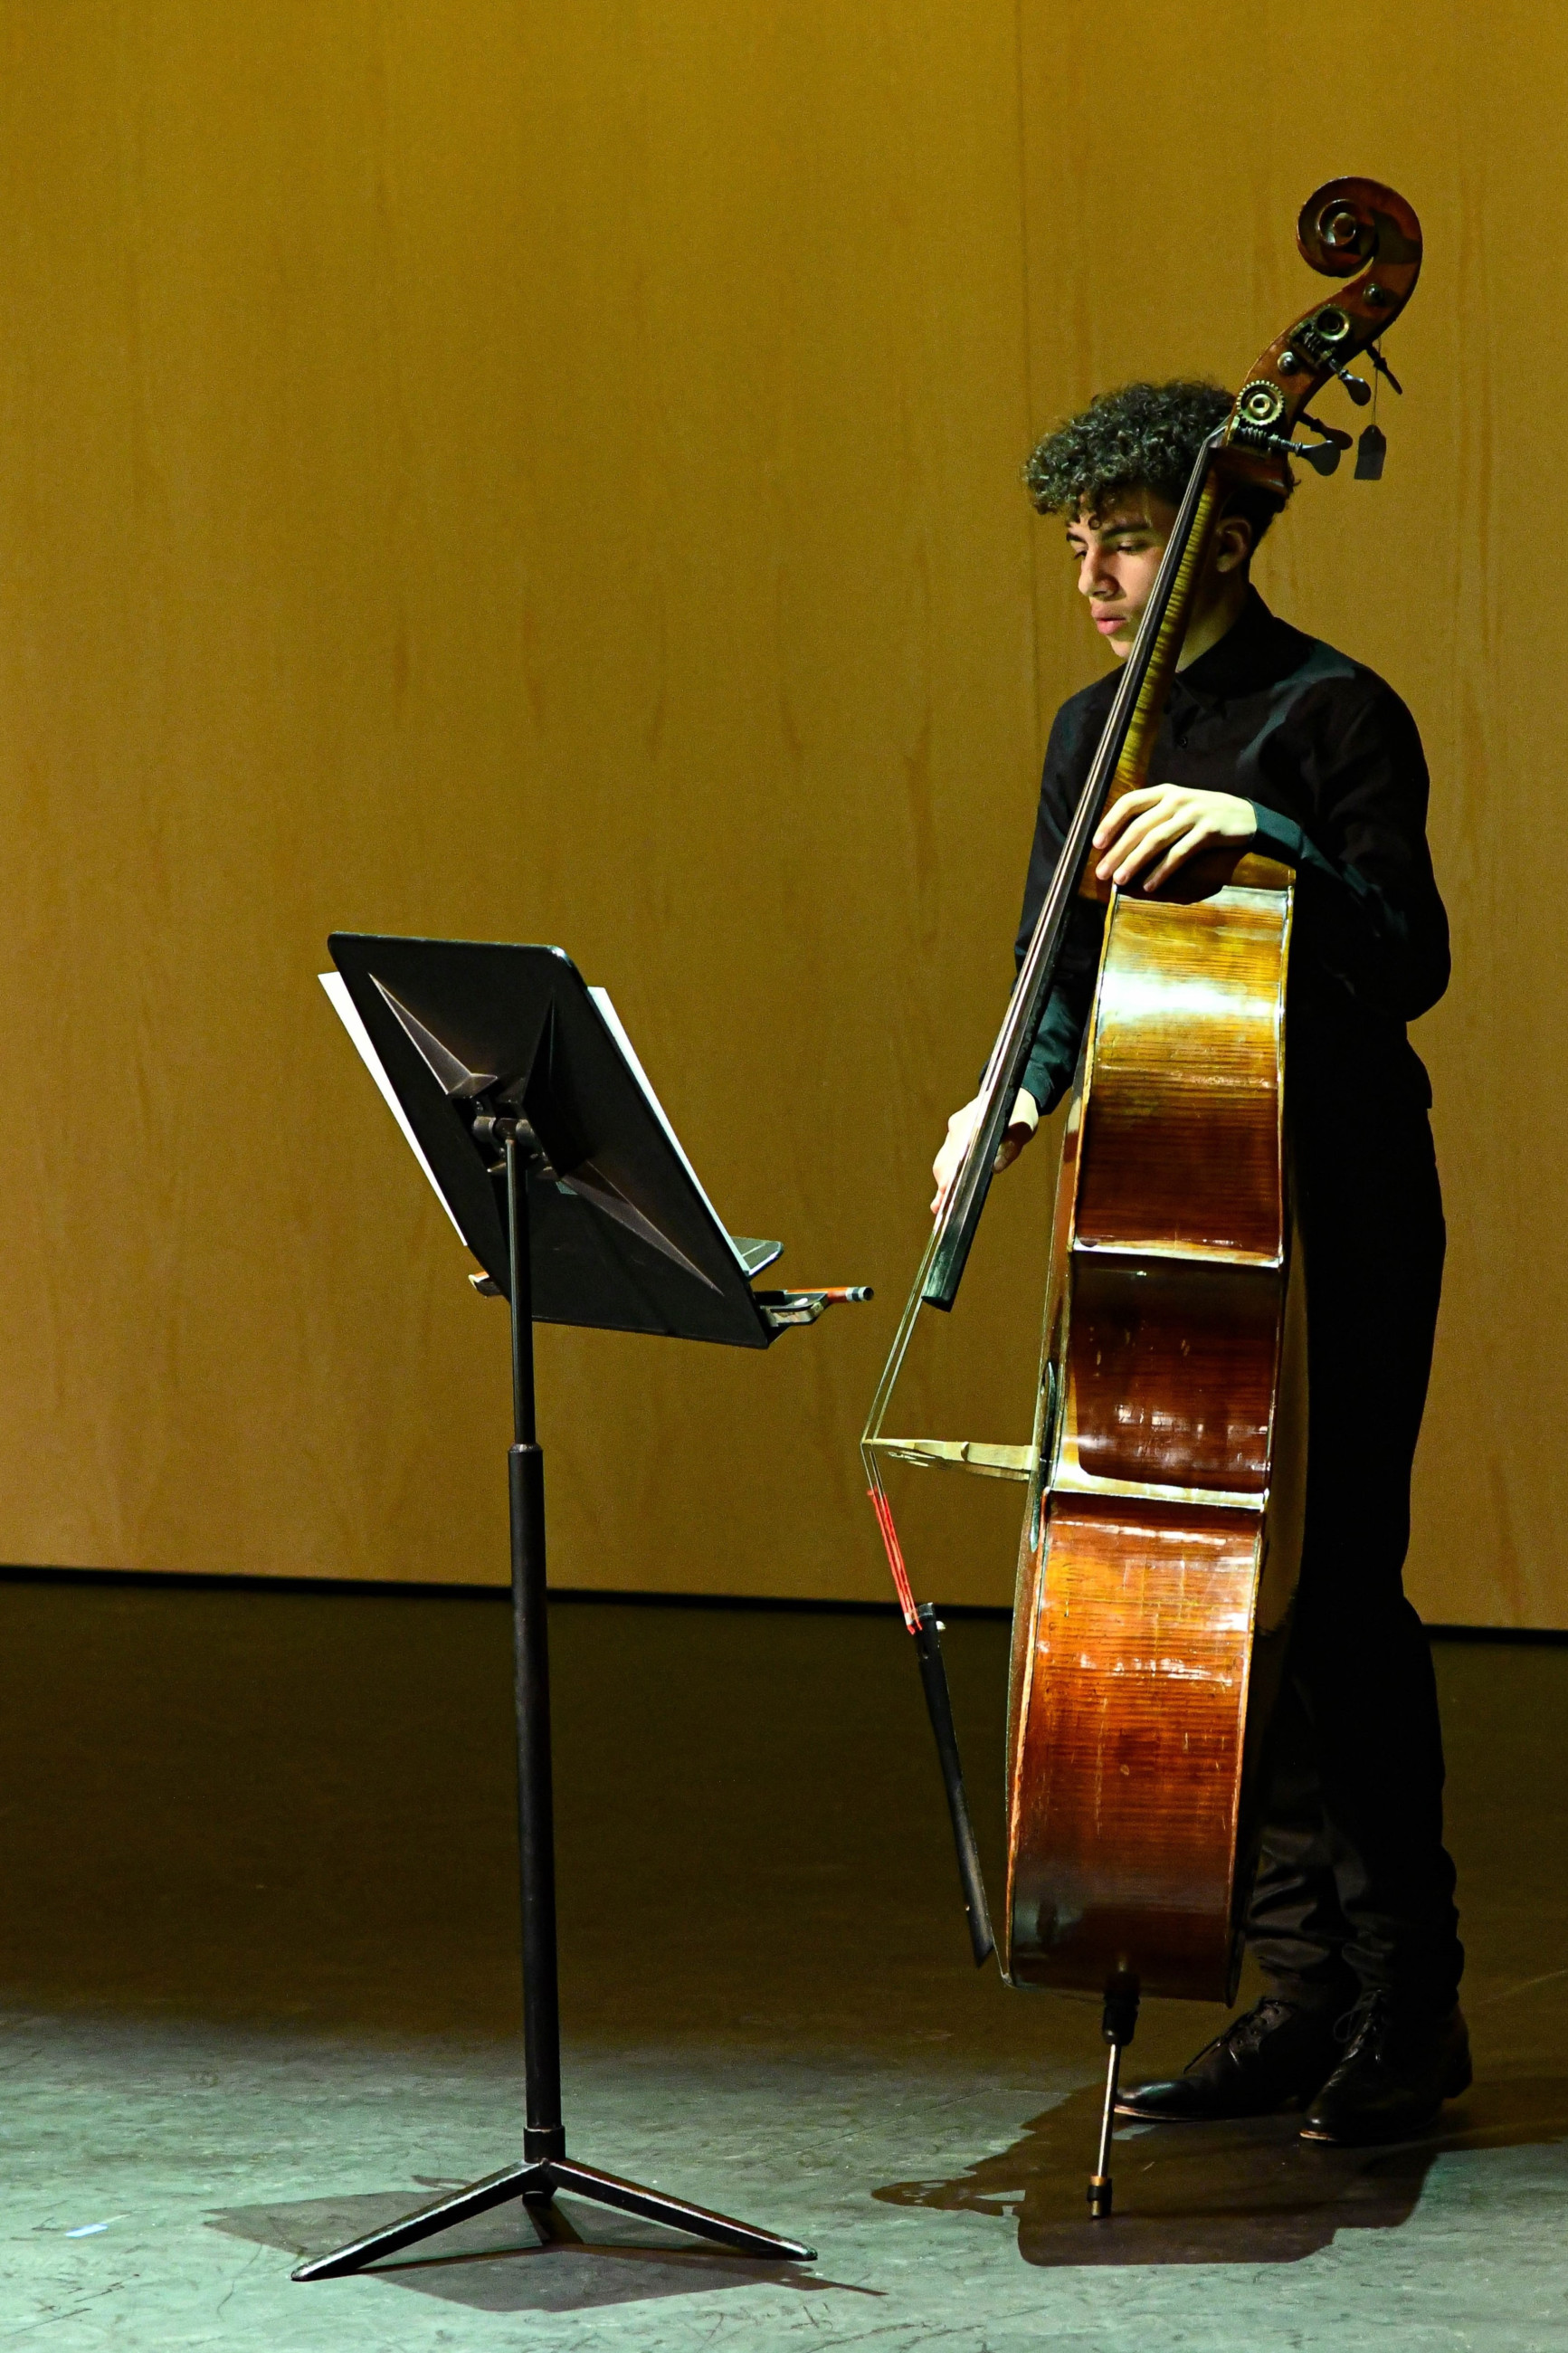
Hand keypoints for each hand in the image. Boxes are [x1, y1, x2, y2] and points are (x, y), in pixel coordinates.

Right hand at [931, 1090, 1039, 1214]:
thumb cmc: (1020, 1112)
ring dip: (941, 1183)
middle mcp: (958, 1127)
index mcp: (972, 1121)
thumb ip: (1011, 1144)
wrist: (1014, 1096)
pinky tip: (941, 1198)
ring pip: (943, 1162)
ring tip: (939, 1207)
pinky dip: (945, 1178)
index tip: (947, 1189)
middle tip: (942, 1206)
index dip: (951, 1171)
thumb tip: (996, 1166)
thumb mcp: (1023, 1126)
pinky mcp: (955, 1140)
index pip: (957, 1151)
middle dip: (943, 1183)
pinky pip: (946, 1161)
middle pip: (945, 1159)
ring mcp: (954, 1133)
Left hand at [1093, 784, 1255, 891]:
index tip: (1096, 844)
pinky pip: (1179, 854)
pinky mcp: (1208, 832)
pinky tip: (1149, 885)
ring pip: (1156, 841)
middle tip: (1101, 873)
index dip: (1110, 822)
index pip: (1130, 802)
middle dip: (1117, 852)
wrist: (1246, 815)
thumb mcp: (1178, 806)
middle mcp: (1176, 799)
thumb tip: (1118, 842)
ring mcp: (1193, 814)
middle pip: (1139, 827)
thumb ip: (1152, 816)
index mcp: (1165, 791)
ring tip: (1120, 880)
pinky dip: (1162, 871)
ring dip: (1134, 862)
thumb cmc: (1203, 814)